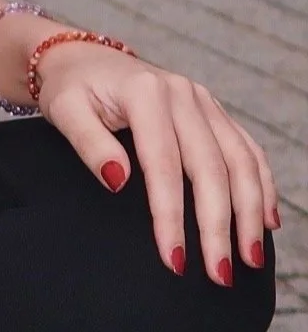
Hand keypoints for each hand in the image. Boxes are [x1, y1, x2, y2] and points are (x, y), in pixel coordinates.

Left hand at [35, 41, 280, 285]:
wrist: (81, 57)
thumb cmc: (70, 88)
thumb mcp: (65, 111)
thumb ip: (89, 143)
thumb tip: (118, 181)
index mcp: (145, 92)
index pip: (164, 164)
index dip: (171, 216)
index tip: (174, 260)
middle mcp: (182, 92)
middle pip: (211, 167)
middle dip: (218, 225)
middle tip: (220, 274)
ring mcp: (202, 99)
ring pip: (240, 160)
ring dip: (250, 211)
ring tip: (250, 258)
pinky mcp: (213, 109)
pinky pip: (247, 148)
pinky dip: (262, 184)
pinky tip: (267, 220)